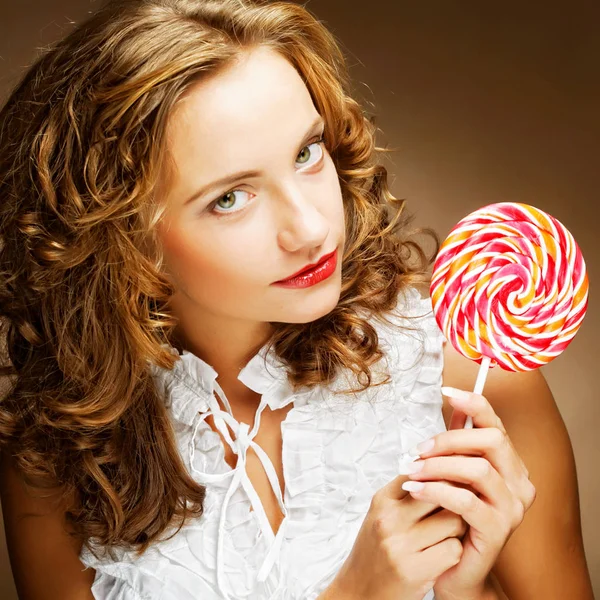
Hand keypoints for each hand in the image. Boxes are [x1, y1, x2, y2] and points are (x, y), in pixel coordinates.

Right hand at [329, 470, 467, 599]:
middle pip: (442, 492)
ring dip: (458, 529)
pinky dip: (455, 553)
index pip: (422, 471)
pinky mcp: (414, 571)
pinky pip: (454, 550)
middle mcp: (389, 518)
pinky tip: (444, 556)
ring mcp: (400, 544)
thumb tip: (440, 466)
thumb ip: (405, 492)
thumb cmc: (376, 551)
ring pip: (454, 521)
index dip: (442, 475)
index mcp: (382, 500)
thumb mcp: (382, 514)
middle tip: (459, 508)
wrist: (359, 592)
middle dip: (456, 500)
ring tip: (448, 535)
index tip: (454, 482)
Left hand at [402, 386, 536, 599]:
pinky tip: (414, 488)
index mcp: (510, 465)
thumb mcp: (454, 474)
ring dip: (438, 465)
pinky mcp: (497, 530)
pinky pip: (466, 500)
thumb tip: (453, 404)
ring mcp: (512, 508)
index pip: (496, 424)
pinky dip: (436, 490)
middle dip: (449, 438)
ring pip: (478, 469)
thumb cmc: (453, 517)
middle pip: (491, 441)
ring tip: (410, 470)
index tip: (447, 392)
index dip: (474, 404)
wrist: (456, 569)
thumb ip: (457, 442)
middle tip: (418, 449)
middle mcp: (519, 483)